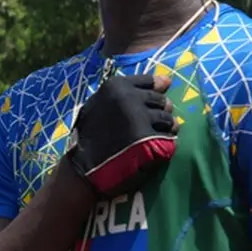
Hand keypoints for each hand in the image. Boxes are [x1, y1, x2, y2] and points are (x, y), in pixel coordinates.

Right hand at [66, 73, 176, 197]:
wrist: (82, 170)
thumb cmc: (90, 136)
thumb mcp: (98, 104)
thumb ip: (127, 92)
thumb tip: (166, 81)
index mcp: (115, 86)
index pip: (150, 81)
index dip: (154, 93)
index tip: (150, 104)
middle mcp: (129, 98)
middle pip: (161, 100)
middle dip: (159, 113)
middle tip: (144, 128)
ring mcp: (140, 118)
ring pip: (168, 119)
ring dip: (163, 130)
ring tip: (148, 141)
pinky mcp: (149, 139)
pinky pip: (169, 139)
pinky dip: (164, 146)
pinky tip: (151, 153)